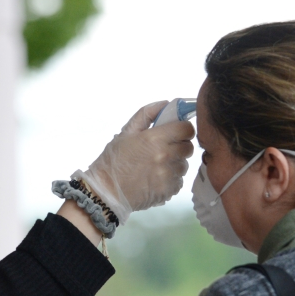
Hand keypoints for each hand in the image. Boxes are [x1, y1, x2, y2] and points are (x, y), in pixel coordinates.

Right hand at [78, 101, 194, 223]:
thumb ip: (146, 115)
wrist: (106, 192)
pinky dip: (171, 181)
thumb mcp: (125, 133)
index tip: (176, 133)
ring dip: (175, 164)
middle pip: (188, 147)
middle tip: (165, 150)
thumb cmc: (113, 161)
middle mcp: (165, 156)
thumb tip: (166, 103)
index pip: (187, 129)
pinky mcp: (168, 191)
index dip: (183, 129)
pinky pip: (178, 182)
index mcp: (155, 138)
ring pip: (184, 165)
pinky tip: (155, 180)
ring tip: (157, 167)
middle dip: (180, 147)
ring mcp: (168, 175)